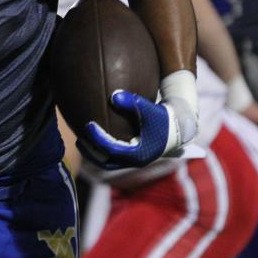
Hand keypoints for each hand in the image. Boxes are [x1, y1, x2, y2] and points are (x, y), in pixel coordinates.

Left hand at [79, 88, 196, 169]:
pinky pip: (110, 158)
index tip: (88, 124)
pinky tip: (92, 139)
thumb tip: (114, 94)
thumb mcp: (150, 110)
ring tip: (81, 140)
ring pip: (106, 163)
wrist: (177, 129)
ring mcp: (132, 161)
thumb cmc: (164, 119)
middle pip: (105, 161)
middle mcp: (134, 161)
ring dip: (93, 153)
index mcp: (138, 154)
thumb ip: (133, 102)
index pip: (112, 149)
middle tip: (80, 136)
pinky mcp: (131, 157)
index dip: (98, 137)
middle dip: (91, 150)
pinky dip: (100, 151)